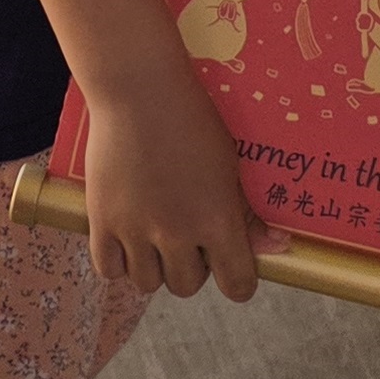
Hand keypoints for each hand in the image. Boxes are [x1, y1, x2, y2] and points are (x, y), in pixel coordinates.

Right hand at [80, 60, 287, 301]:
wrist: (140, 93)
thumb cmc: (193, 122)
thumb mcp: (230, 165)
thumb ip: (247, 214)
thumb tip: (278, 248)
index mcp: (218, 219)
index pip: (236, 283)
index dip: (238, 283)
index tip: (233, 272)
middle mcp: (178, 233)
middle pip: (187, 286)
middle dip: (192, 268)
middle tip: (188, 238)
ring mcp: (136, 231)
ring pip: (148, 283)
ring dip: (155, 266)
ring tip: (155, 235)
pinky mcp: (101, 223)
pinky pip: (110, 270)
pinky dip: (120, 261)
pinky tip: (128, 238)